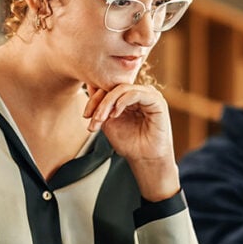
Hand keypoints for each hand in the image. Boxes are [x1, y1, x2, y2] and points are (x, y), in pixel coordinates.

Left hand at [83, 84, 179, 199]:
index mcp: (129, 97)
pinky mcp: (156, 101)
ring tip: (101, 118)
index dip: (95, 99)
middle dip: (99, 102)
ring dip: (108, 103)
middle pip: (114, 87)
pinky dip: (122, 102)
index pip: (109, 88)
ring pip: (123, 88)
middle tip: (92, 118)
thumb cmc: (129, 143)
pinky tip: (115, 114)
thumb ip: (100, 106)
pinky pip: (135, 93)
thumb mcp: (108, 122)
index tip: (86, 116)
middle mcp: (140, 93)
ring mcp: (149, 95)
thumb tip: (89, 84)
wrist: (144, 159)